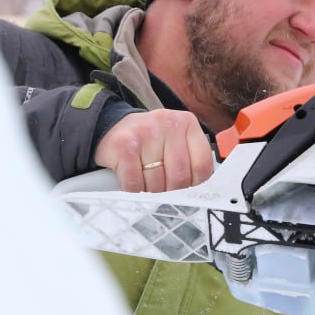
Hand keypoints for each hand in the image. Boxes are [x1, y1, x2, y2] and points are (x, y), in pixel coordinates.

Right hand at [93, 109, 213, 192]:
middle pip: (180, 177)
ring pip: (157, 184)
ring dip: (150, 191)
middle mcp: (168, 123)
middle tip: (162, 187)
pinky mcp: (124, 145)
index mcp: (187, 123)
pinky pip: (135, 184)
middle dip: (170, 190)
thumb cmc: (150, 141)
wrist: (111, 128)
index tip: (186, 189)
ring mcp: (145, 132)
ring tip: (145, 179)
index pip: (202, 165)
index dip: (195, 184)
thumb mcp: (175, 140)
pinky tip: (132, 178)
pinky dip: (133, 189)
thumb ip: (192, 159)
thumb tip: (202, 191)